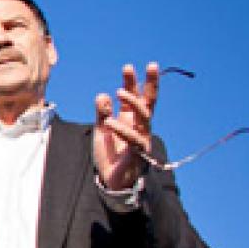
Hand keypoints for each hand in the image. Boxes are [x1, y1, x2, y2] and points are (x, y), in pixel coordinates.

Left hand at [94, 62, 158, 190]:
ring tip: (118, 91)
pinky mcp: (138, 153)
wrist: (111, 181)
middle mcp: (139, 127)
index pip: (136, 97)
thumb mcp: (101, 131)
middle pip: (147, 102)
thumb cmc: (110, 155)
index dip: (134, 83)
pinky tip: (110, 123)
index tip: (129, 67)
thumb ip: (102, 114)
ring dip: (132, 102)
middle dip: (145, 84)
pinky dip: (122, 130)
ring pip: (144, 117)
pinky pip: (134, 139)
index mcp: (131, 120)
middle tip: (134, 68)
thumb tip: (103, 94)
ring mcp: (141, 139)